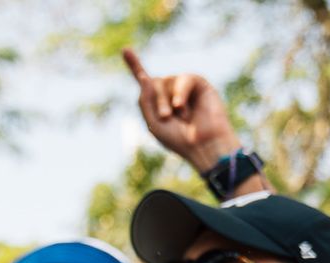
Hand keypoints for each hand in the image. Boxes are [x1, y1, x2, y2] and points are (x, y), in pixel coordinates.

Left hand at [122, 49, 240, 171]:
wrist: (204, 146)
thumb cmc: (180, 140)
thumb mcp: (153, 123)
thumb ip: (144, 100)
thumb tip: (144, 77)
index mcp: (160, 102)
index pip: (146, 81)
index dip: (135, 65)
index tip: (125, 50)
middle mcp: (172, 91)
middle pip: (153, 82)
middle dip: (157, 101)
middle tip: (166, 117)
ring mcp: (185, 87)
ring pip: (167, 80)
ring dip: (168, 100)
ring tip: (181, 117)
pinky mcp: (200, 84)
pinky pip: (184, 79)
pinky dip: (180, 92)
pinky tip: (181, 106)